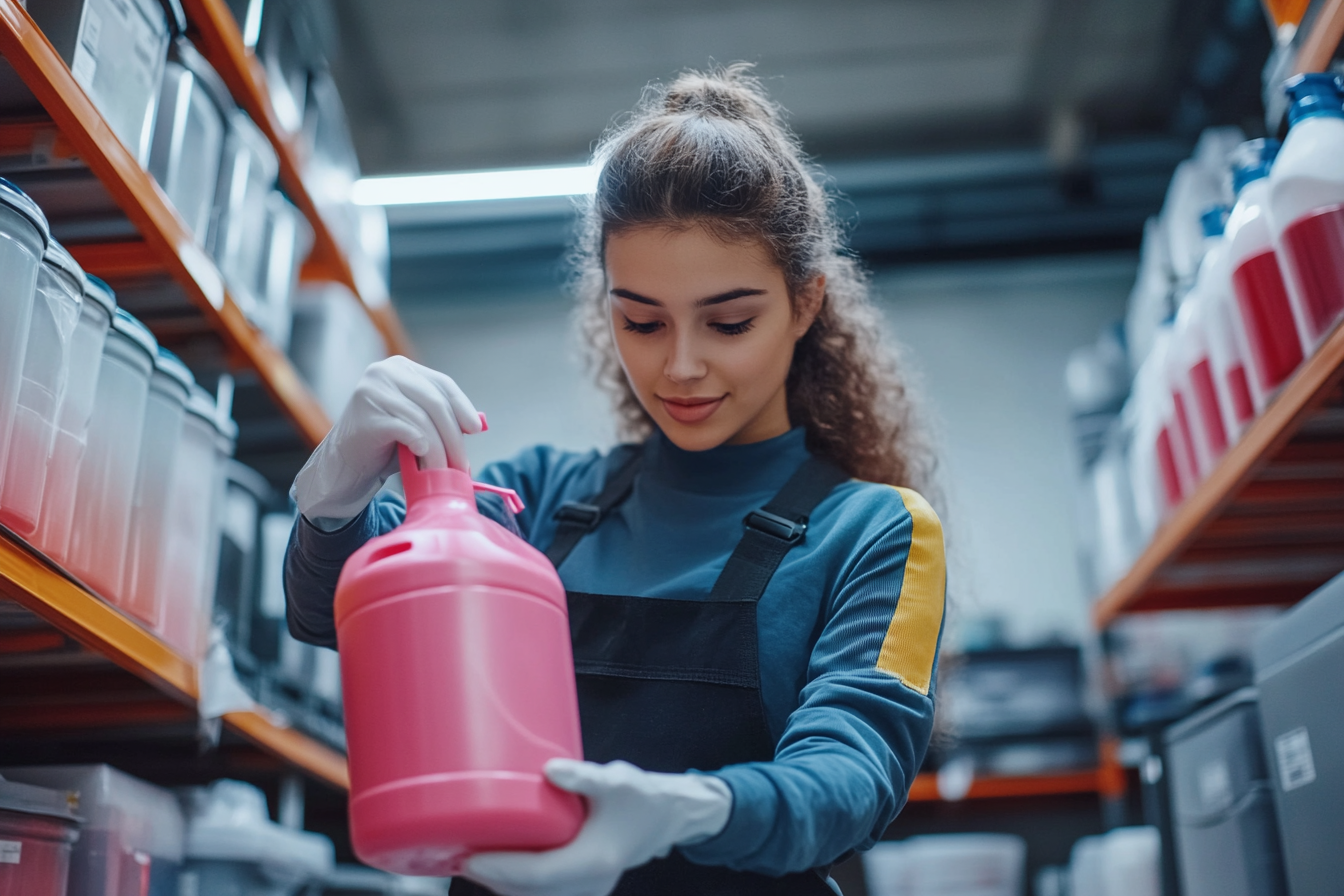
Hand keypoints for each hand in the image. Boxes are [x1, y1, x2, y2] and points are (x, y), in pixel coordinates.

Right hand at [293, 356, 481, 524]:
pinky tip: (424, 462)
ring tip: (446, 471)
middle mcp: (385, 372)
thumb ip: (440, 417)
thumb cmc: (382, 445)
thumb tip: (478, 422)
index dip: (462, 406)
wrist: (343, 467)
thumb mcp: (415, 423)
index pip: (442, 384)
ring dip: (440, 450)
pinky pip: (408, 431)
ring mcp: (373, 391)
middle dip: (454, 436)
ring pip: (424, 420)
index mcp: (400, 368)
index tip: (476, 430)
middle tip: (463, 463)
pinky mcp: (368, 414)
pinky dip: (422, 448)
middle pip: (436, 403)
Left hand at [463, 759, 732, 895]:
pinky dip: (519, 883)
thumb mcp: (615, 781)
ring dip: (503, 881)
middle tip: (458, 851)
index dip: (499, 869)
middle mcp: (588, 883)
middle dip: (492, 876)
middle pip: (528, 891)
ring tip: (473, 856)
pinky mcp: (582, 887)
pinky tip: (500, 864)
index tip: (470, 856)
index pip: (536, 875)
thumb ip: (582, 777)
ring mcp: (586, 890)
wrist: (668, 816)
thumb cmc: (643, 798)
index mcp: (593, 861)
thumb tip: (548, 769)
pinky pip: (543, 892)